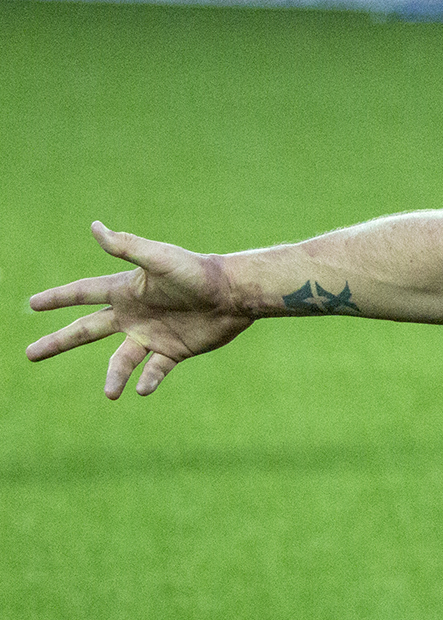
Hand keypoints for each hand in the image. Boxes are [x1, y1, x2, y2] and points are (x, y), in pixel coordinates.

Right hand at [26, 222, 251, 397]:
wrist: (234, 293)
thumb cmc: (197, 272)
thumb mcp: (159, 258)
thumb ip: (127, 246)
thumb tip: (94, 226)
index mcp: (126, 291)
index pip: (82, 293)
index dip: (57, 298)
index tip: (32, 303)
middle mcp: (133, 315)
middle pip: (86, 330)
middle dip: (59, 341)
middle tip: (30, 354)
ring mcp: (152, 335)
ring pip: (121, 359)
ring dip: (114, 376)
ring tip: (110, 393)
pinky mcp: (174, 350)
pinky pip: (156, 370)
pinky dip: (149, 380)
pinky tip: (141, 390)